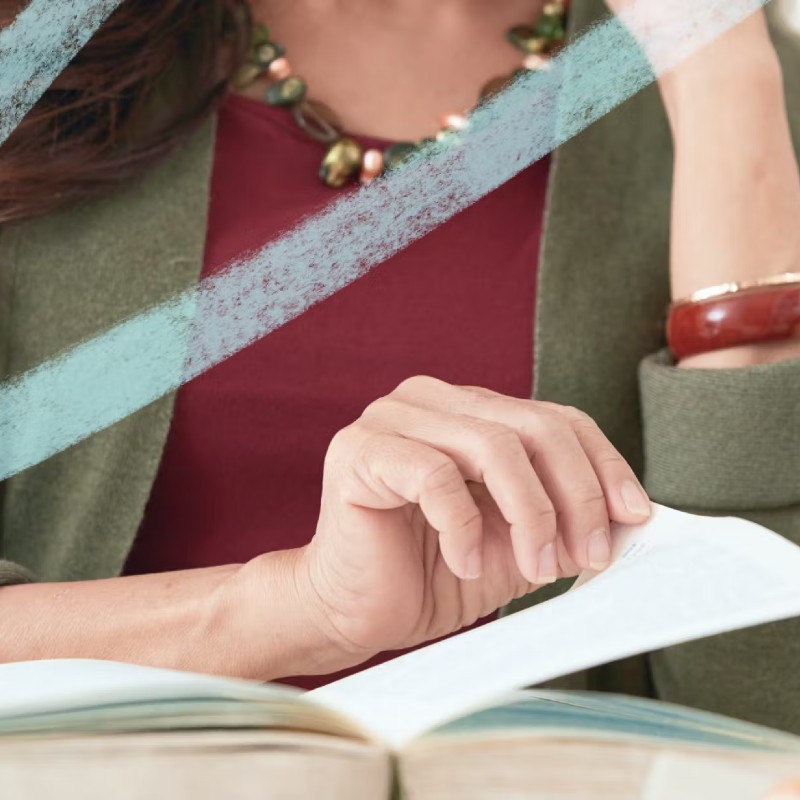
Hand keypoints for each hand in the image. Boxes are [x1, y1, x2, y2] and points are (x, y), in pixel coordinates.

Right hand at [287, 376, 650, 667]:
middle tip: (588, 554)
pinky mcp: (362, 449)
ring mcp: (392, 417)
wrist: (353, 610)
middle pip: (532, 426)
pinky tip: (464, 562)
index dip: (601, 464)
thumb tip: (625, 517)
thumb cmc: (429, 573)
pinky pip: (436, 475)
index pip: (553, 418)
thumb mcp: (515, 545)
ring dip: (529, 514)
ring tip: (534, 568)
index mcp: (469, 411)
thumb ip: (561, 521)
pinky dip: (464, 526)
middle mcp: (433, 401)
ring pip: (492, 445)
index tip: (632, 515)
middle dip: (574, 495)